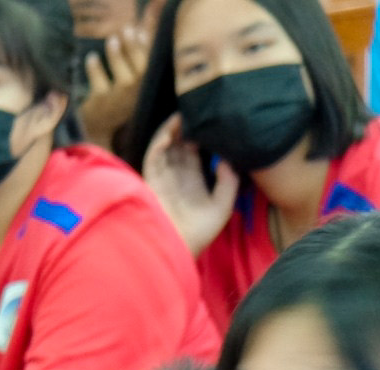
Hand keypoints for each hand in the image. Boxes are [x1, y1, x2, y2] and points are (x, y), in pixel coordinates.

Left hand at [79, 26, 148, 148]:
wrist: (99, 132)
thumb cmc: (117, 103)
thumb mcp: (131, 86)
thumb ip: (136, 63)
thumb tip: (140, 33)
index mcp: (145, 91)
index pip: (151, 68)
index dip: (146, 48)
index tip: (140, 31)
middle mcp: (136, 98)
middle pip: (140, 71)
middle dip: (133, 48)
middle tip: (126, 30)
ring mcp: (119, 102)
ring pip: (123, 79)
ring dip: (117, 57)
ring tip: (111, 40)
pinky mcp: (100, 104)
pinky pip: (99, 83)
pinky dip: (95, 68)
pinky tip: (91, 57)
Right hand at [143, 112, 238, 255]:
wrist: (178, 249)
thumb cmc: (199, 232)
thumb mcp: (223, 205)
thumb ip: (228, 181)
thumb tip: (226, 157)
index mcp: (192, 182)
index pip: (194, 153)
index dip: (200, 136)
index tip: (210, 120)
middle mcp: (176, 177)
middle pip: (178, 146)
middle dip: (184, 129)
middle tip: (195, 110)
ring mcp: (162, 179)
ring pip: (164, 148)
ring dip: (171, 131)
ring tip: (182, 114)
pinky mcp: (151, 182)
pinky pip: (153, 157)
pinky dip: (159, 143)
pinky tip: (170, 131)